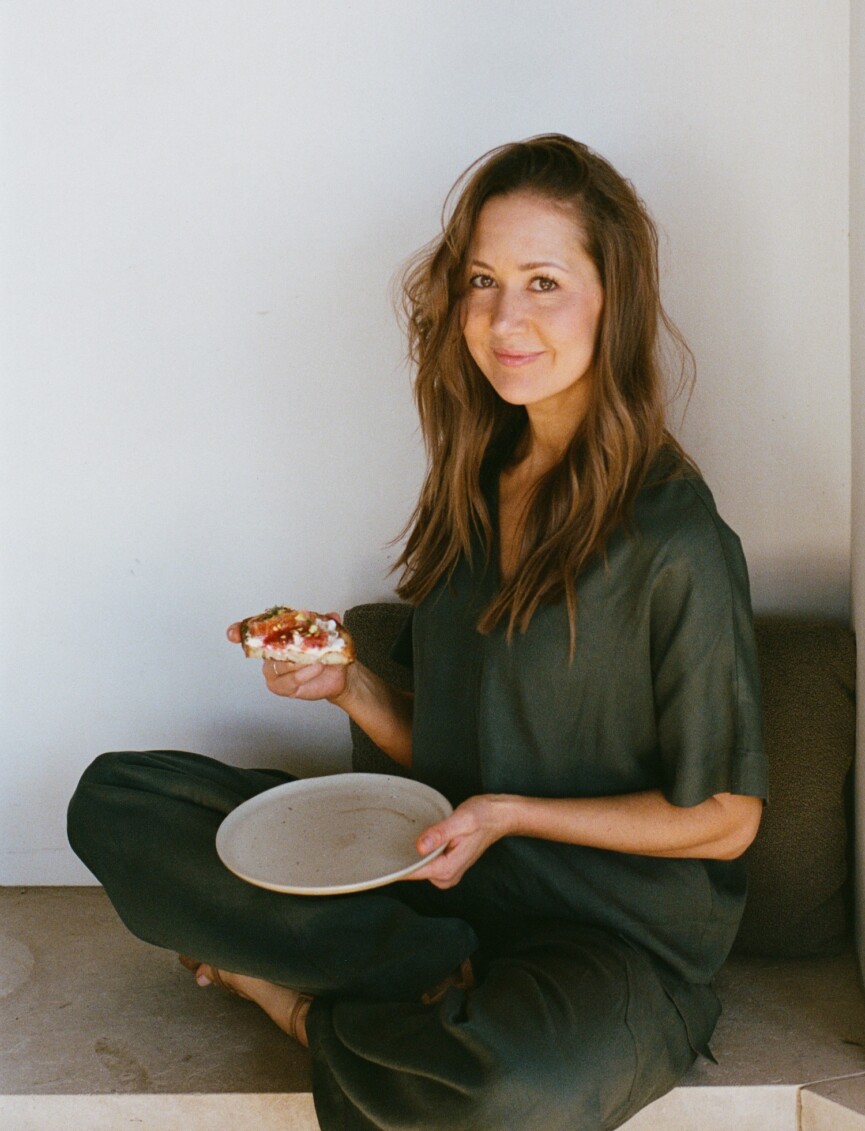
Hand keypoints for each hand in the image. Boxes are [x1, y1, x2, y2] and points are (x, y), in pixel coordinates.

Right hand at [227, 617, 350, 702]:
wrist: (338, 675)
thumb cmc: (328, 653)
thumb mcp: (329, 635)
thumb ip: (328, 624)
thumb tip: (332, 616)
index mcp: (276, 636)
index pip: (253, 632)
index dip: (240, 632)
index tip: (232, 633)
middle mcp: (270, 653)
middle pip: (270, 647)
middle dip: (290, 645)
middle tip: (308, 644)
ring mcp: (273, 671)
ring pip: (281, 664)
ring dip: (302, 661)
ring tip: (319, 659)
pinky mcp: (280, 687)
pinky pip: (288, 681)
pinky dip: (304, 674)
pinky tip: (316, 668)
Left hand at [407, 795, 509, 888]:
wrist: (498, 816)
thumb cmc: (483, 816)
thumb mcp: (461, 820)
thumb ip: (440, 833)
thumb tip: (420, 846)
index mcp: (448, 868)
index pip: (413, 872)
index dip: (397, 863)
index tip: (383, 853)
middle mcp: (447, 876)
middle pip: (413, 871)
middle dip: (404, 855)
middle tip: (399, 834)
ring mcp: (447, 873)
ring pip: (419, 867)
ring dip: (413, 852)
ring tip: (415, 833)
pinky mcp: (446, 866)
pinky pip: (426, 863)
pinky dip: (421, 852)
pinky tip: (422, 839)